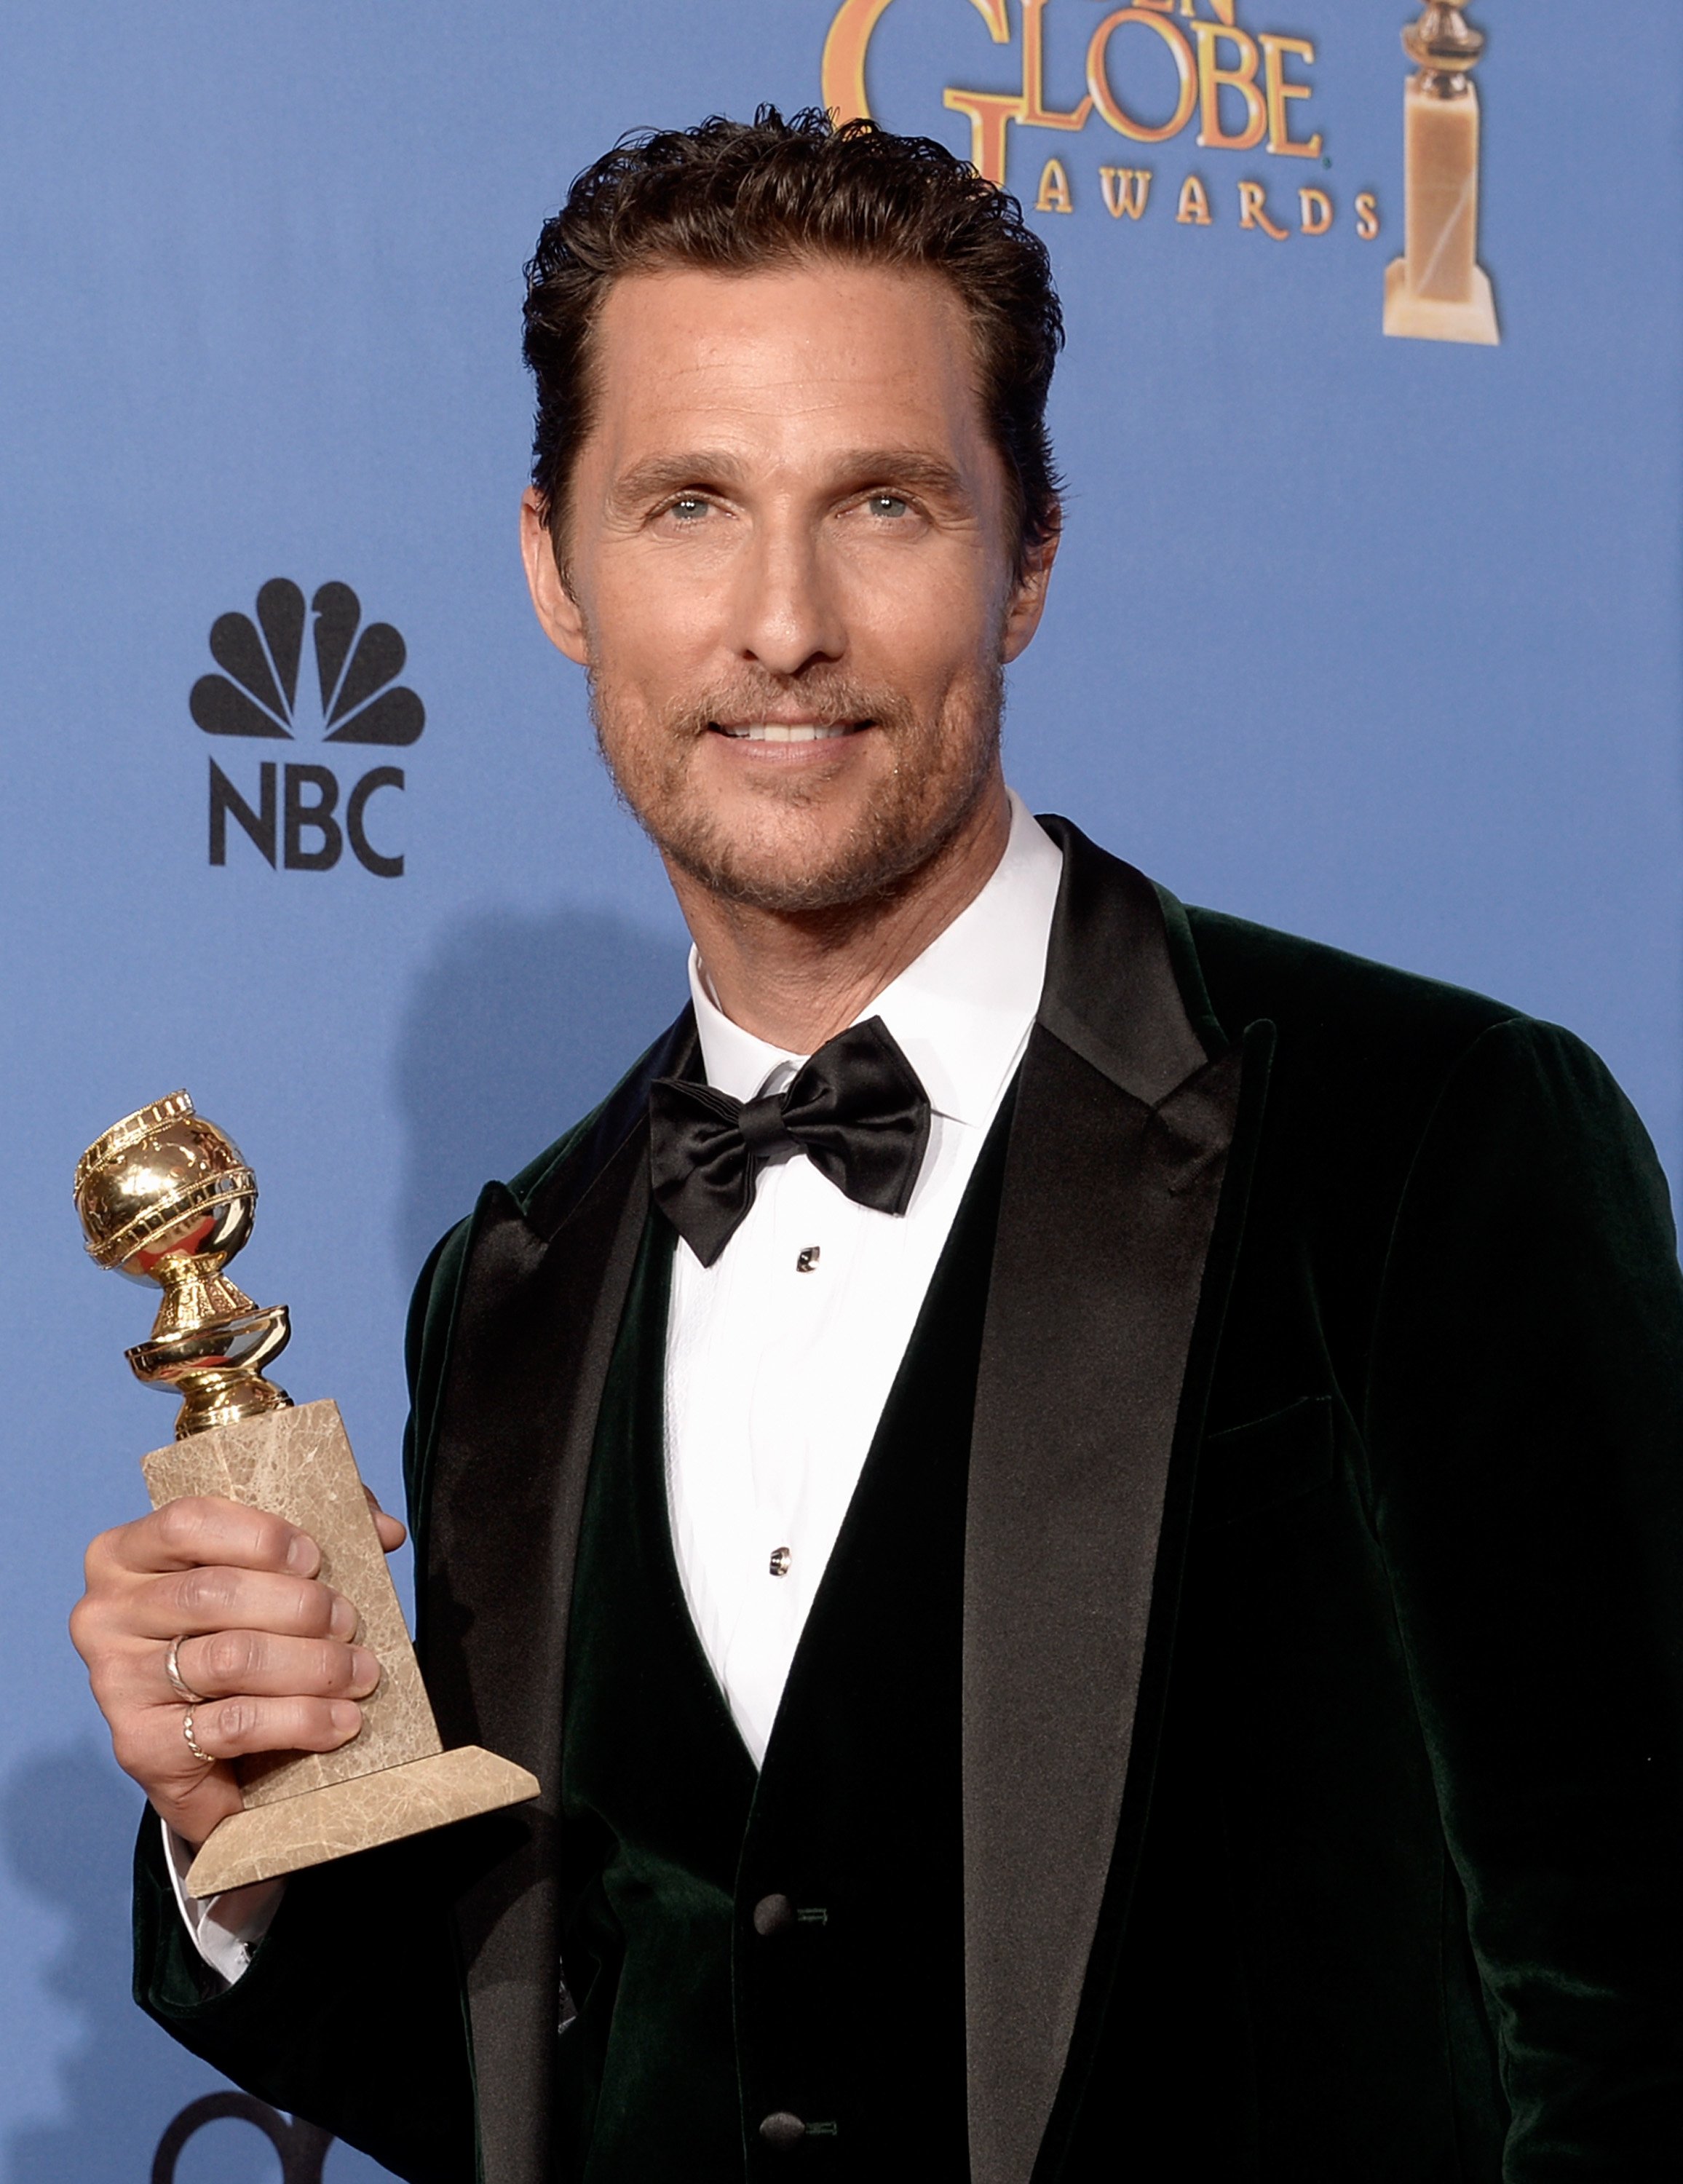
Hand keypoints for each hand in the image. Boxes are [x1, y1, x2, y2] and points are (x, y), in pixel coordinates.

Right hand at [69, 1490, 405, 1848]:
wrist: (201, 1748)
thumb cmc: (231, 1636)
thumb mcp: (264, 1576)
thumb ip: (317, 1537)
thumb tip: (384, 1529)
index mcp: (127, 1554)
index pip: (188, 1522)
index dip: (260, 1535)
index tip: (314, 1559)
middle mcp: (106, 1613)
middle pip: (216, 1593)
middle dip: (301, 1607)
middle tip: (348, 1623)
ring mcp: (116, 1682)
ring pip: (230, 1659)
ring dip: (313, 1665)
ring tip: (359, 1673)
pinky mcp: (139, 1745)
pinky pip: (232, 1724)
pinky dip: (299, 1720)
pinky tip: (338, 1721)